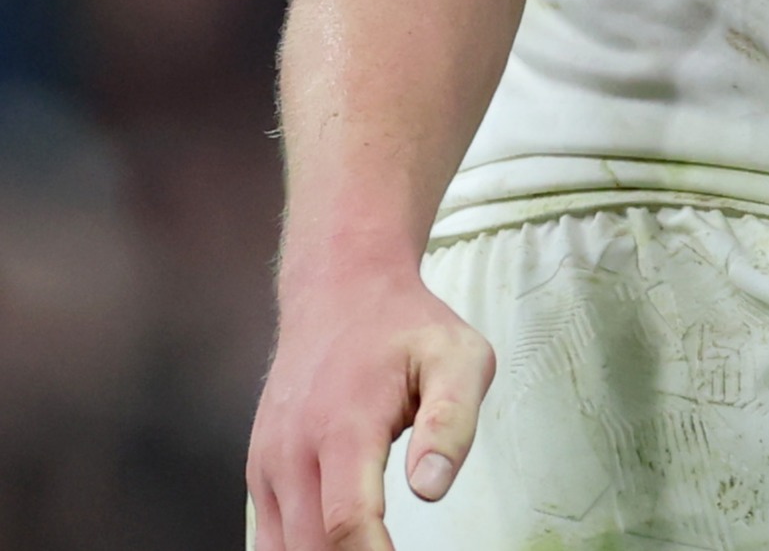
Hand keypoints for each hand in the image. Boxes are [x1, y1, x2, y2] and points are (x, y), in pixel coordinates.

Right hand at [246, 267, 493, 550]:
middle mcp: (292, 450)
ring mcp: (268, 463)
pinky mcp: (259, 471)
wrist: (338, 291)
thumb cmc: (404, 325)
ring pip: (282, 548)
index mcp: (344, 426)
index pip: (347, 521)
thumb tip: (431, 489)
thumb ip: (452, 424)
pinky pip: (270, 536)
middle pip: (312, 546)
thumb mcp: (459, 358)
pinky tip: (337, 549)